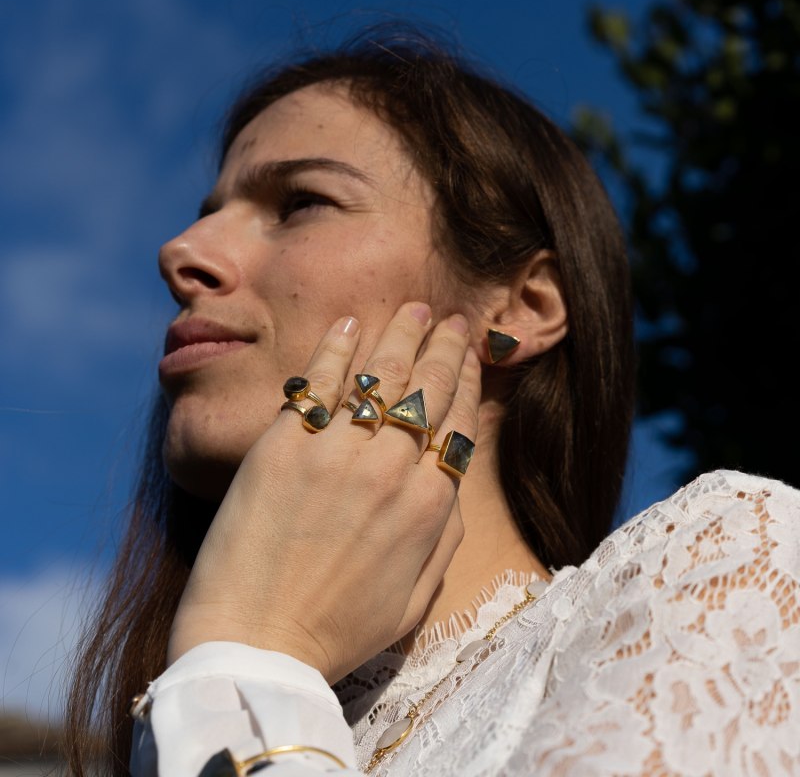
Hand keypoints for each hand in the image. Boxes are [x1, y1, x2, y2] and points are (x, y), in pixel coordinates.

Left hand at [167, 302, 480, 682]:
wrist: (256, 642)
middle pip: (429, 388)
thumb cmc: (337, 631)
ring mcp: (337, 451)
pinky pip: (318, 380)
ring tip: (413, 308)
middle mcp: (392, 468)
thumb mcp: (416, 600)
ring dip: (401, 334)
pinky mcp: (284, 443)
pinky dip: (336, 347)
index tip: (471, 354)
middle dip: (445, 346)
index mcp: (430, 507)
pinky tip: (349, 324)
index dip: (468, 381)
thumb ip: (444, 538)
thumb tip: (452, 487)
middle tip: (450, 319)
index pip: (459, 423)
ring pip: (382, 374)